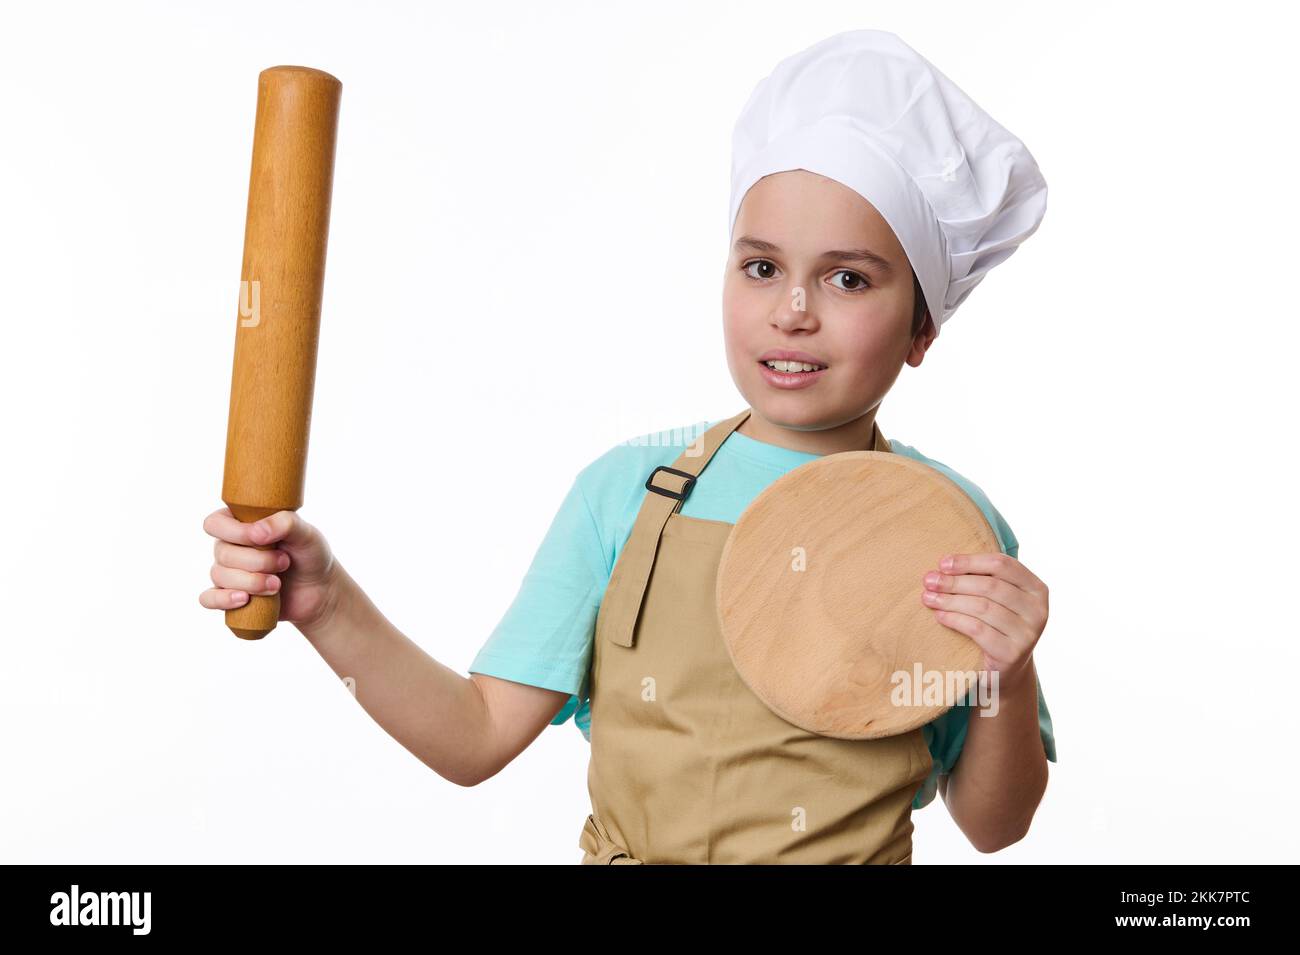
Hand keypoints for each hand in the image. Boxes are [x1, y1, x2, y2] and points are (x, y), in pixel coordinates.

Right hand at [199, 507, 339, 630]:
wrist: (320, 589)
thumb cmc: (310, 555)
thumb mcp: (306, 534)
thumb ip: (285, 523)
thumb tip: (256, 532)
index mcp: (241, 523)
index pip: (216, 523)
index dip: (235, 533)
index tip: (262, 540)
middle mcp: (230, 546)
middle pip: (221, 553)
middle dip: (256, 561)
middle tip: (284, 562)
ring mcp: (229, 572)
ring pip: (219, 575)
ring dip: (251, 582)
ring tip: (277, 584)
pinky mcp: (231, 596)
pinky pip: (209, 599)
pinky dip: (222, 600)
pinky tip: (244, 599)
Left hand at [920, 552, 1047, 690]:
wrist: (1004, 671)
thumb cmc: (995, 626)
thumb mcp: (996, 600)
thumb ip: (981, 580)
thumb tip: (943, 566)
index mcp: (1036, 589)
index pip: (1003, 565)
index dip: (970, 561)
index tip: (942, 563)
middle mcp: (1038, 610)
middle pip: (990, 586)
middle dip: (955, 582)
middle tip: (928, 580)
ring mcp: (1028, 634)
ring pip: (982, 607)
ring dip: (950, 600)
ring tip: (928, 597)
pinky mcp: (1012, 653)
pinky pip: (977, 629)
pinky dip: (954, 619)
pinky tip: (939, 616)